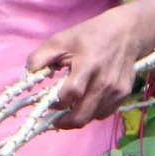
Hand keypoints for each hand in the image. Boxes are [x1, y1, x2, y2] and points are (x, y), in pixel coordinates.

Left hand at [26, 5, 138, 129]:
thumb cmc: (90, 35)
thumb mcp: (61, 40)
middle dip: (64, 123)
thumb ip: (40, 57)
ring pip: (91, 118)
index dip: (56, 103)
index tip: (48, 102)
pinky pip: (103, 114)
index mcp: (88, 65)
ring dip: (77, 116)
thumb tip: (27, 76)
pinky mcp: (124, 95)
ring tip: (70, 106)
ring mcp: (116, 90)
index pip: (71, 94)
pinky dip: (91, 112)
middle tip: (54, 120)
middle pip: (82, 116)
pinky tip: (86, 100)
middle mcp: (104, 81)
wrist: (126, 33)